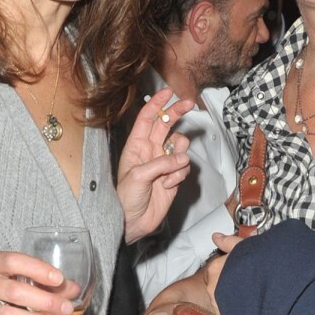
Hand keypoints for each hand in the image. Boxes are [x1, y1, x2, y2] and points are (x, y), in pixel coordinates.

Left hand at [117, 88, 193, 242]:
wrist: (132, 222)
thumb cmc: (125, 199)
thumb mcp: (138, 177)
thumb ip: (160, 163)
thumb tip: (180, 158)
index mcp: (136, 146)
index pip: (148, 118)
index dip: (158, 104)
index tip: (169, 92)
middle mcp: (150, 151)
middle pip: (167, 124)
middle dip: (177, 112)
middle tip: (189, 104)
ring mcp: (163, 163)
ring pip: (180, 147)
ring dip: (179, 157)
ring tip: (168, 174)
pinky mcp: (173, 177)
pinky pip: (184, 168)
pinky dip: (179, 176)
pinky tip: (167, 187)